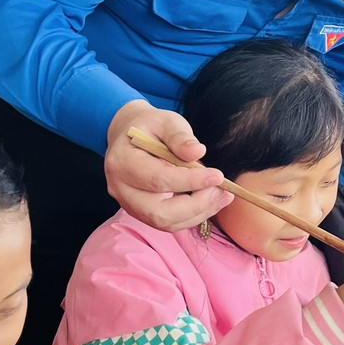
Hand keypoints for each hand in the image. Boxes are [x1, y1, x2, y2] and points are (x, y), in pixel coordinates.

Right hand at [103, 100, 232, 231]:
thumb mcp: (165, 121)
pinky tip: (210, 201)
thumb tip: (197, 152)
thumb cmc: (149, 126)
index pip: (158, 179)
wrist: (129, 135)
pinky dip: (192, 215)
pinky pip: (168, 222)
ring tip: (222, 196)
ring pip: (165, 222)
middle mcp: (121, 188)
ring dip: (198, 213)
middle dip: (196, 205)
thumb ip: (179, 136)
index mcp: (122, 161)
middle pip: (159, 212)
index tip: (217, 176)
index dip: (190, 181)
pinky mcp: (141, 212)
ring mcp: (129, 204)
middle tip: (222, 191)